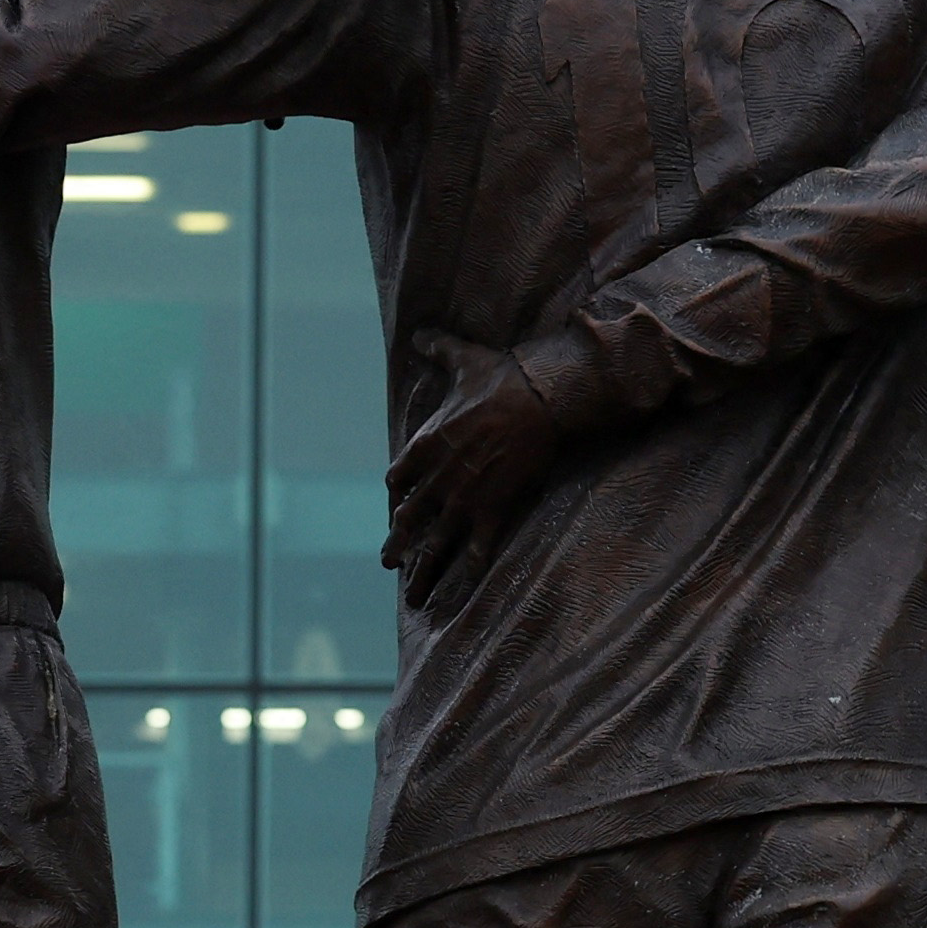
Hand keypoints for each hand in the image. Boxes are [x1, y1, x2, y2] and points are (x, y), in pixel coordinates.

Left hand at [381, 333, 572, 610]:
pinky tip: (464, 587)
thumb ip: (438, 349)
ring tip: (411, 594)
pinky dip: (470, 569)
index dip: (398, 493)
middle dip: (398, 543)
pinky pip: (477, 547)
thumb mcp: (463, 360)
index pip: (399, 478)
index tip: (397, 503)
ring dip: (422, 570)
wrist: (539, 398)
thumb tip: (419, 333)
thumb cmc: (501, 378)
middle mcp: (437, 477)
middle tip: (387, 562)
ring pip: (435, 542)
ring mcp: (463, 497)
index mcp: (426, 445)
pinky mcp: (492, 508)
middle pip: (409, 518)